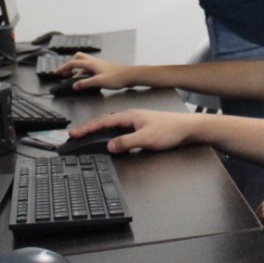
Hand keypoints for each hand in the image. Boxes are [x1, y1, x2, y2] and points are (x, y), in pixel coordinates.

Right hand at [55, 53, 132, 89]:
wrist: (130, 75)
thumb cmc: (116, 77)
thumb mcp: (99, 81)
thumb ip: (86, 83)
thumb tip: (74, 85)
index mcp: (91, 63)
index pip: (73, 63)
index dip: (63, 67)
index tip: (55, 73)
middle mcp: (94, 61)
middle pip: (77, 58)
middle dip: (68, 64)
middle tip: (63, 73)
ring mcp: (98, 63)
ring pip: (83, 61)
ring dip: (76, 67)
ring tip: (71, 76)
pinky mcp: (102, 67)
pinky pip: (89, 66)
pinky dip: (83, 71)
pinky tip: (84, 78)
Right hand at [65, 109, 199, 152]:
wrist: (189, 128)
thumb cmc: (171, 130)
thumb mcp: (146, 139)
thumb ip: (126, 142)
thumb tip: (109, 146)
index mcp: (129, 116)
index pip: (103, 122)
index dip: (87, 128)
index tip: (74, 134)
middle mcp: (131, 117)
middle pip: (105, 122)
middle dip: (89, 129)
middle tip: (75, 136)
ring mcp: (137, 121)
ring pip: (112, 126)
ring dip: (99, 131)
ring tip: (87, 137)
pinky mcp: (142, 127)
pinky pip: (121, 130)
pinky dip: (111, 134)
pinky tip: (110, 140)